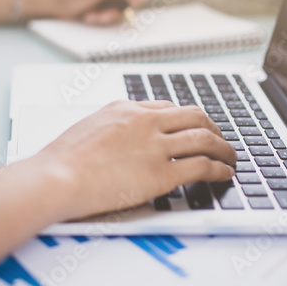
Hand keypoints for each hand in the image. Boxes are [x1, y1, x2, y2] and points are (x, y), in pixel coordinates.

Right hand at [29, 101, 235, 221]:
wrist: (55, 177)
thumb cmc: (61, 162)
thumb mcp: (87, 130)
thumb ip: (110, 130)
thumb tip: (120, 143)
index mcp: (125, 109)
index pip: (166, 108)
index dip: (185, 119)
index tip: (192, 129)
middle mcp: (144, 122)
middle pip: (194, 116)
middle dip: (213, 127)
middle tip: (220, 140)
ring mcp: (154, 146)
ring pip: (205, 138)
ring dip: (224, 148)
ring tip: (231, 158)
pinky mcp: (161, 173)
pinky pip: (203, 166)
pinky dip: (220, 169)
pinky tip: (224, 174)